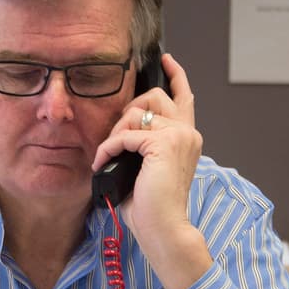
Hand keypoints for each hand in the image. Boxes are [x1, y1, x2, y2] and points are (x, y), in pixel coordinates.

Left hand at [91, 53, 211, 288]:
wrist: (163, 228)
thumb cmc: (152, 206)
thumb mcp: (146, 167)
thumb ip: (142, 144)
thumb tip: (119, 132)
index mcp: (187, 137)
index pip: (185, 96)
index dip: (176, 75)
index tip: (166, 60)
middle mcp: (188, 132)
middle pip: (153, 97)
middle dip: (127, 111)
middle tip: (114, 138)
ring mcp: (178, 136)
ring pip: (137, 114)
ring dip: (114, 132)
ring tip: (107, 154)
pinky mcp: (164, 144)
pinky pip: (124, 134)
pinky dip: (108, 147)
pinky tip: (101, 162)